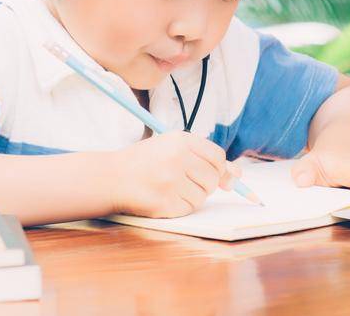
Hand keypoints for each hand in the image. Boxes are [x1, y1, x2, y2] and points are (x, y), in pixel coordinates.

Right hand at [113, 132, 240, 217]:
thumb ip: (206, 158)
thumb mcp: (174, 149)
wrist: (111, 177)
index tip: (207, 172)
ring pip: (203, 195)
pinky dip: (182, 206)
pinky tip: (165, 197)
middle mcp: (177, 159)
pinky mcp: (164, 203)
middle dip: (206, 183)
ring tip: (172, 188)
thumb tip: (238, 176)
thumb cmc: (146, 161)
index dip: (216, 168)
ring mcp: (170, 182)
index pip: (218, 157)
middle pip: (213, 178)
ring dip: (193, 195)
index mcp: (181, 140)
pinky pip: (189, 208)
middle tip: (186, 181)